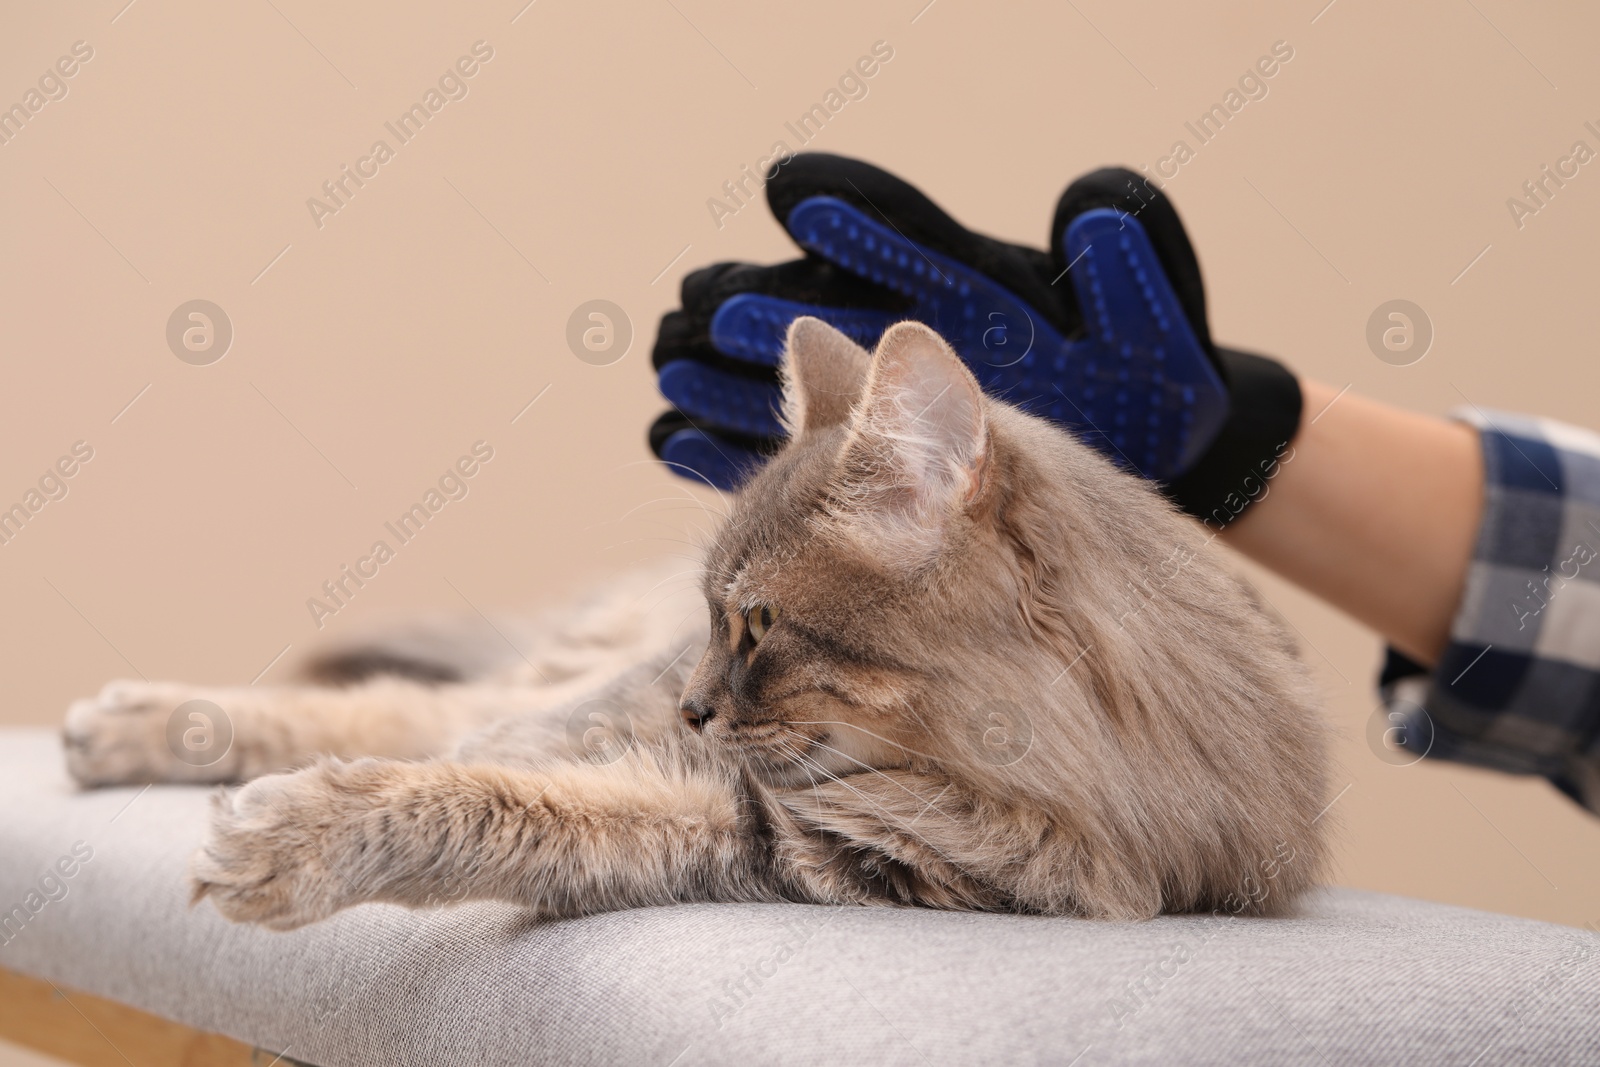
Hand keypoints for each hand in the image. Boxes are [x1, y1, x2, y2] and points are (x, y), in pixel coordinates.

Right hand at [649, 153, 1232, 491]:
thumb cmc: (1157, 381)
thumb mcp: (1153, 325)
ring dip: (730, 371)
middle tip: (702, 304)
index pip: (907, 241)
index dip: (856, 217)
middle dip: (761, 302)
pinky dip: (733, 445)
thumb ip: (1129, 272)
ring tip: (671, 367)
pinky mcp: (872, 461)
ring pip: (790, 376)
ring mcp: (890, 398)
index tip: (799, 193)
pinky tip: (677, 442)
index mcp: (978, 288)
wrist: (1152, 448)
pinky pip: (788, 451)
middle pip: (823, 304)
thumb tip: (1097, 210)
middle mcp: (920, 334)